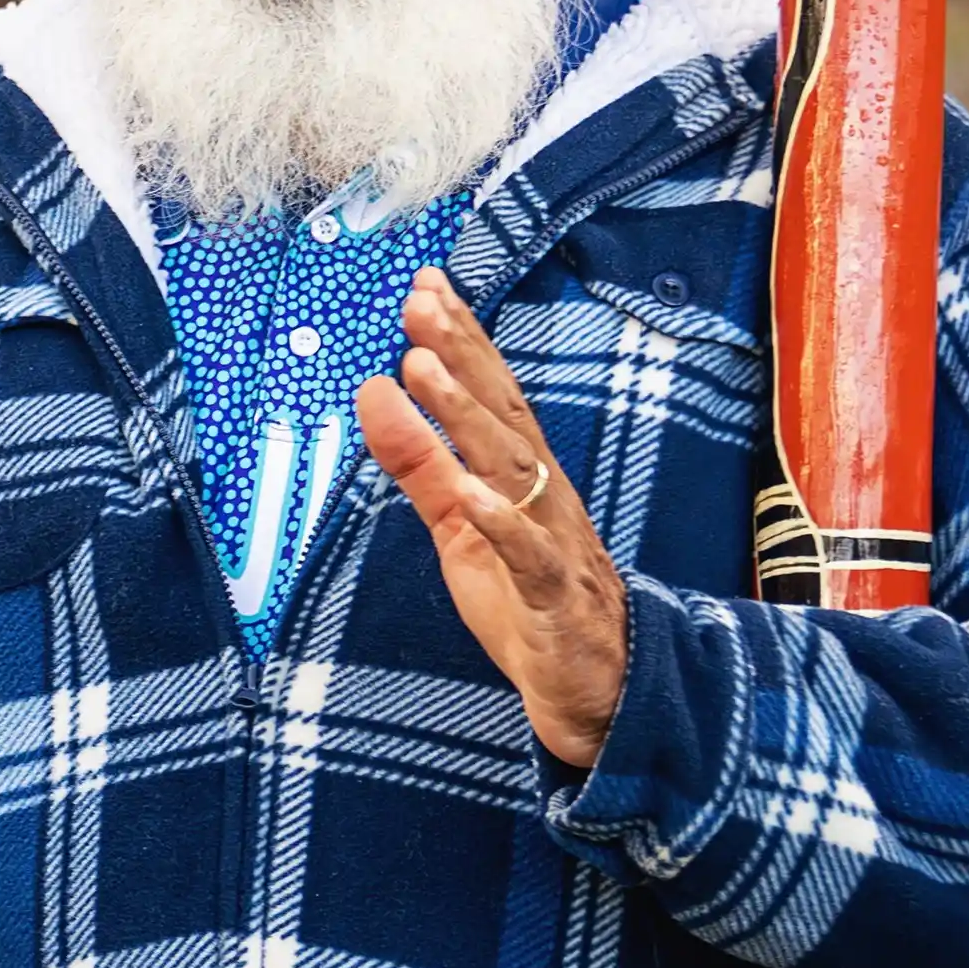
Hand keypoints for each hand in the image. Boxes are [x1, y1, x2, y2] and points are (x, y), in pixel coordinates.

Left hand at [356, 272, 625, 769]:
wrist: (596, 683)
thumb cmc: (526, 596)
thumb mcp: (457, 524)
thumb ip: (418, 462)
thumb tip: (372, 392)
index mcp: (519, 473)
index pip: (489, 392)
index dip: (460, 337)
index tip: (424, 284)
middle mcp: (542, 491)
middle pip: (501, 412)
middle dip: (461, 354)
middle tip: (421, 302)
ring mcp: (552, 538)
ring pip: (511, 468)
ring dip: (466, 417)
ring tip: (421, 369)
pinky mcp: (554, 595)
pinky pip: (529, 556)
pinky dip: (502, 524)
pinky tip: (470, 496)